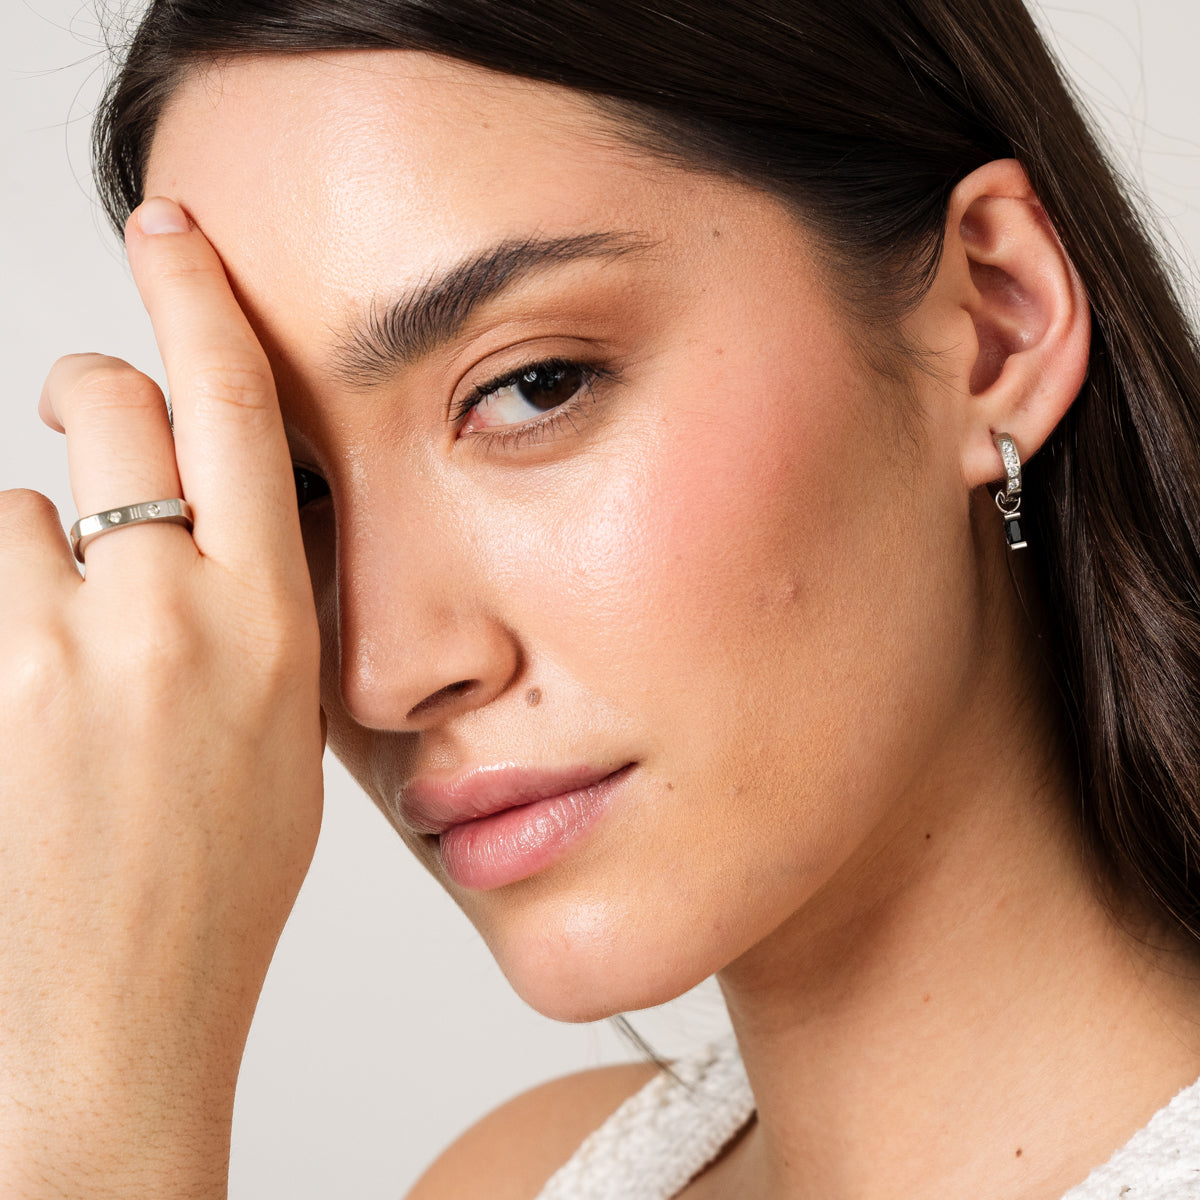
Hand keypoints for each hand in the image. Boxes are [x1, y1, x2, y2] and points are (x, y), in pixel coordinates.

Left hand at [0, 198, 323, 1197]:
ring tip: (57, 656)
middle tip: (83, 428)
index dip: (200, 299)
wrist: (110, 1017)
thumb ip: (259, 612)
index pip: (238, 409)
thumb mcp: (283, 735)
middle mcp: (167, 616)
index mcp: (269, 625)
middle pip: (105, 409)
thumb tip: (222, 524)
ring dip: (33, 549)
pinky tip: (22, 696)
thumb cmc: (210, 887)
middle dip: (91, 401)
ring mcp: (55, 651)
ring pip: (16, 511)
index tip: (170, 232)